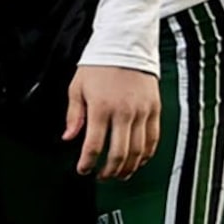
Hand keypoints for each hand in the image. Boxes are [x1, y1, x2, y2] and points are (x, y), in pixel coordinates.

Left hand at [66, 64, 160, 179]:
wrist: (126, 46)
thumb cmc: (98, 67)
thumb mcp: (77, 88)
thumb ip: (73, 116)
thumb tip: (68, 138)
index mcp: (101, 108)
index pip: (94, 145)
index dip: (87, 163)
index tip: (83, 170)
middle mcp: (124, 113)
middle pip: (119, 153)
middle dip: (109, 171)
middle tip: (101, 177)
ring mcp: (142, 112)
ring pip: (138, 150)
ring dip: (128, 167)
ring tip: (119, 174)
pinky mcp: (155, 110)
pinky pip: (153, 139)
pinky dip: (146, 154)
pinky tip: (137, 161)